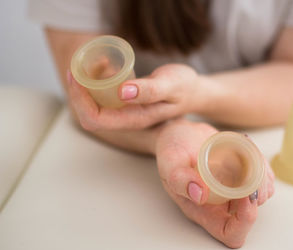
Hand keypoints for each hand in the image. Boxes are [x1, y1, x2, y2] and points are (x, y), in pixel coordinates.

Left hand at [66, 64, 197, 130]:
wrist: (194, 92)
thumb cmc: (184, 87)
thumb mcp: (171, 85)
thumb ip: (149, 90)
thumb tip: (123, 93)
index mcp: (134, 119)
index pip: (96, 119)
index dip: (80, 101)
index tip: (77, 77)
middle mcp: (126, 120)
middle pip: (89, 116)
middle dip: (77, 95)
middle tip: (76, 69)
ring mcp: (125, 114)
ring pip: (93, 107)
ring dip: (84, 88)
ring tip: (91, 63)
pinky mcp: (125, 105)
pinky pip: (102, 98)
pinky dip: (95, 83)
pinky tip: (104, 65)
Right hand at [155, 119, 274, 247]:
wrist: (181, 134)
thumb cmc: (173, 151)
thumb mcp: (170, 162)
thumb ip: (180, 179)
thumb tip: (200, 194)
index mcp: (204, 210)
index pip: (231, 234)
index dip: (244, 221)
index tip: (245, 195)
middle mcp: (222, 204)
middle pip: (252, 213)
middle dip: (257, 192)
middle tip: (249, 168)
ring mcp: (235, 189)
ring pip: (262, 193)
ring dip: (261, 175)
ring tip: (246, 154)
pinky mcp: (244, 174)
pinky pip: (263, 175)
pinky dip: (262, 162)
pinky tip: (247, 148)